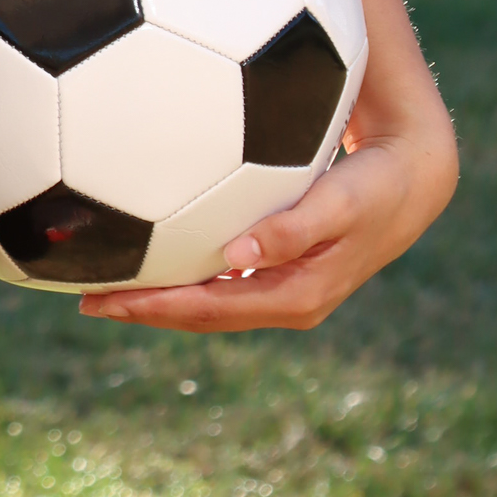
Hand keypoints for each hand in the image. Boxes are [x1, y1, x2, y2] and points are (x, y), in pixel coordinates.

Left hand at [78, 114, 455, 332]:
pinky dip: (181, 273)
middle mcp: (284, 301)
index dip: (157, 307)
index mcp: (296, 297)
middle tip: (85, 297)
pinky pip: (220, 281)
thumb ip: (292, 228)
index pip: (211, 309)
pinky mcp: (279, 270)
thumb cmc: (374, 188)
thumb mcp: (340, 205)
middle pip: (201, 314)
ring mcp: (281, 289)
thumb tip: (237, 256)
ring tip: (102, 284)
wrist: (410, 182)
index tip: (108, 299)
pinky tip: (147, 254)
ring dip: (157, 295)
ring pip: (207, 301)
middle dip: (144, 308)